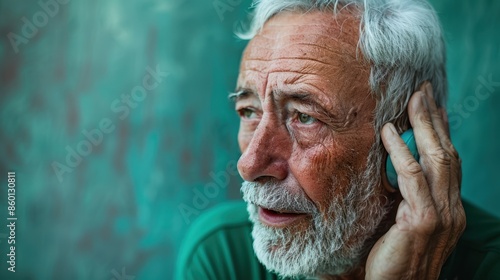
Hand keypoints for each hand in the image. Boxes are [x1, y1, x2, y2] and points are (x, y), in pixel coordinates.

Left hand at [365, 83, 465, 279]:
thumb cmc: (394, 258)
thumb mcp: (405, 223)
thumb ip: (407, 198)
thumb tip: (395, 169)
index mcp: (449, 209)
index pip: (449, 163)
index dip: (441, 132)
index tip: (432, 107)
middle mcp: (452, 209)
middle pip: (447, 154)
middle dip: (435, 120)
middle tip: (423, 92)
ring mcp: (441, 216)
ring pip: (436, 160)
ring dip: (424, 126)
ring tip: (412, 101)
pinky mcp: (422, 221)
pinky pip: (411, 177)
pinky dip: (401, 151)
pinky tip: (390, 132)